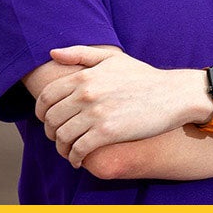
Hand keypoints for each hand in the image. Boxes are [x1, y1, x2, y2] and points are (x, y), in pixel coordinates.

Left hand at [35, 46, 211, 167]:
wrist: (172, 94)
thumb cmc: (143, 76)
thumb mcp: (112, 58)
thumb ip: (80, 53)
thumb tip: (52, 53)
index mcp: (83, 76)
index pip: (46, 96)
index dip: (40, 112)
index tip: (46, 120)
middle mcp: (86, 94)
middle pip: (51, 118)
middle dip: (49, 131)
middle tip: (57, 137)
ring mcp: (96, 114)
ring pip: (62, 136)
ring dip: (61, 148)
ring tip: (67, 151)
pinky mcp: (107, 133)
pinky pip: (79, 149)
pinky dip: (74, 158)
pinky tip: (78, 160)